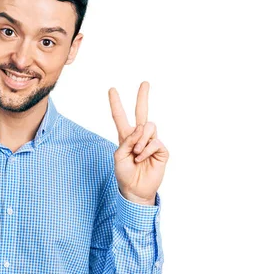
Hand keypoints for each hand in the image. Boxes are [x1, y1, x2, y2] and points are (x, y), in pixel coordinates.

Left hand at [108, 82, 168, 204]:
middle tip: (145, 83)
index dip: (116, 103)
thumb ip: (127, 140)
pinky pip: (155, 142)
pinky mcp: (161, 150)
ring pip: (149, 127)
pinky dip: (146, 150)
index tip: (112, 89)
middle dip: (143, 97)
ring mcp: (151, 142)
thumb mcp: (118, 156)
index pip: (120, 117)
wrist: (135, 190)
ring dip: (141, 139)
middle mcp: (139, 137)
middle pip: (142, 112)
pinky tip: (142, 158)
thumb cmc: (124, 174)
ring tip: (136, 153)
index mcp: (126, 137)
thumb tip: (142, 129)